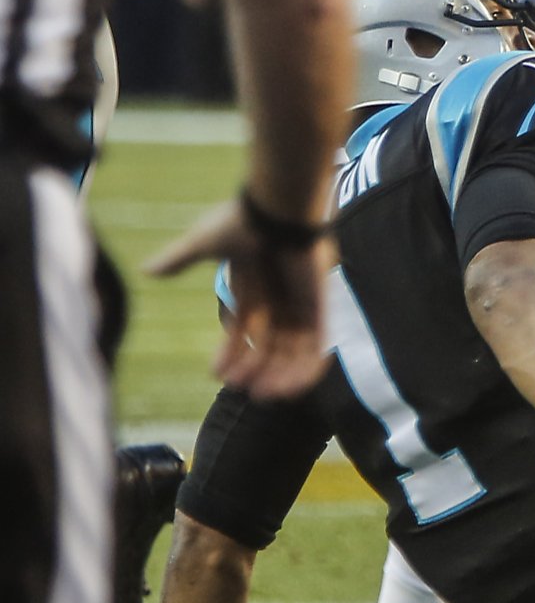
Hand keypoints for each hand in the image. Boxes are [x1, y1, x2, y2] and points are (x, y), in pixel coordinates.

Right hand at [148, 197, 331, 399]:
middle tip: (240, 388)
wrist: (279, 207)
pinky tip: (291, 387)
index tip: (215, 374)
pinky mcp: (320, 306)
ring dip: (279, 375)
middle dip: (254, 369)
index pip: (242, 331)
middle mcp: (279, 301)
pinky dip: (307, 368)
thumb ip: (180, 260)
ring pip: (292, 352)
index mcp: (254, 290)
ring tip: (263, 395)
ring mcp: (301, 304)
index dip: (230, 353)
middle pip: (268, 346)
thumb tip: (147, 271)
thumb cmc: (244, 220)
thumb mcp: (205, 243)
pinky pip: (319, 345)